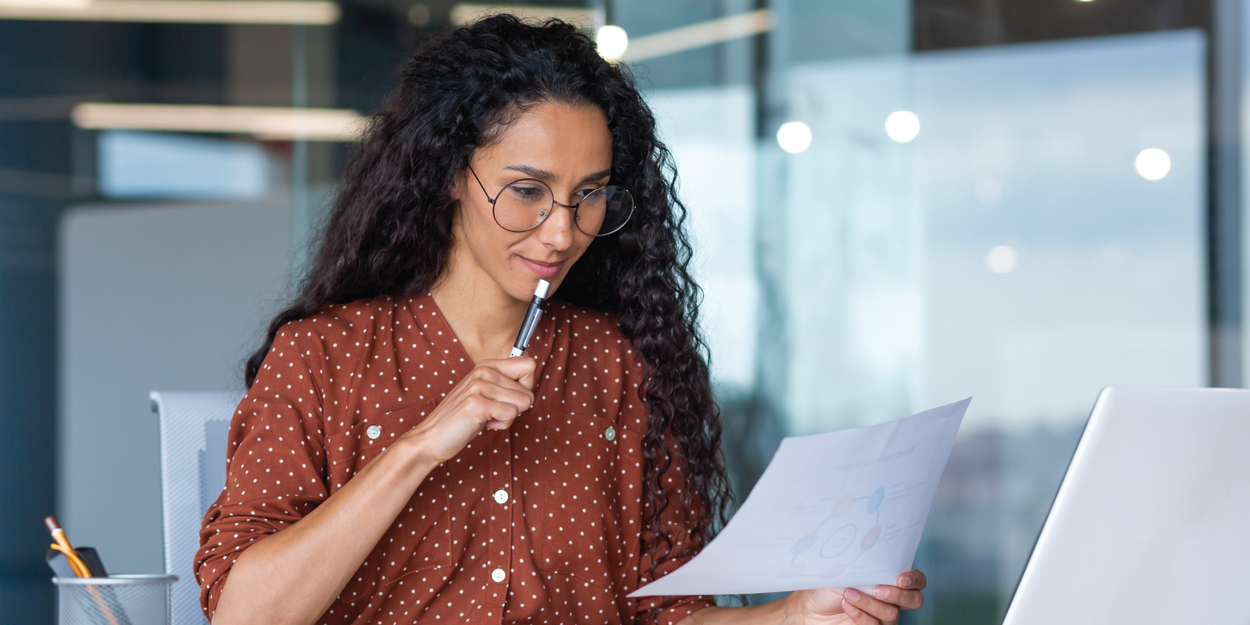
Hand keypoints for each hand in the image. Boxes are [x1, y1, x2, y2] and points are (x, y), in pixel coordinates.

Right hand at [399, 357, 536, 463]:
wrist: (433, 437)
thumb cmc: (464, 418)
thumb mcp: (486, 394)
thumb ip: (506, 383)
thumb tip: (531, 375)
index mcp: (487, 365)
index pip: (529, 365)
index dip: (527, 386)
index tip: (510, 398)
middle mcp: (484, 370)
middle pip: (529, 390)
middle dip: (517, 408)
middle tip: (494, 412)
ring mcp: (479, 385)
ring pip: (523, 402)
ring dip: (509, 417)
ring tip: (488, 417)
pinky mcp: (476, 403)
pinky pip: (511, 414)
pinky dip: (502, 425)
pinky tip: (485, 424)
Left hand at [786, 570, 925, 624]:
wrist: (811, 607)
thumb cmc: (829, 585)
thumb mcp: (845, 569)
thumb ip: (862, 564)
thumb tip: (868, 550)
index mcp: (890, 578)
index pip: (917, 580)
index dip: (914, 579)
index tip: (900, 578)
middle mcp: (892, 598)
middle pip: (914, 600)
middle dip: (897, 594)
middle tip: (876, 589)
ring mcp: (884, 616)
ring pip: (891, 614)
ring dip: (870, 603)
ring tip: (849, 593)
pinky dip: (861, 614)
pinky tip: (847, 604)